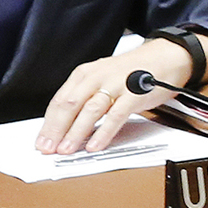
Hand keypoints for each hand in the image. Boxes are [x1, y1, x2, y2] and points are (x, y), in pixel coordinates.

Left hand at [35, 35, 207, 153]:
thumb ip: (85, 98)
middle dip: (56, 129)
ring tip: (67, 150)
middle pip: (70, 104)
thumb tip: (65, 127)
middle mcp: (98, 77)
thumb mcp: (102, 78)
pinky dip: (104, 132)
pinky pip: (116, 115)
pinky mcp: (134, 93)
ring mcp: (116, 84)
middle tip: (47, 149)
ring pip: (90, 110)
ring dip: (76, 132)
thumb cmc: (133, 71)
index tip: (41, 141)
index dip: (48, 123)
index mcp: (86, 74)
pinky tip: (95, 145)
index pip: (60, 100)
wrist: (166, 57)